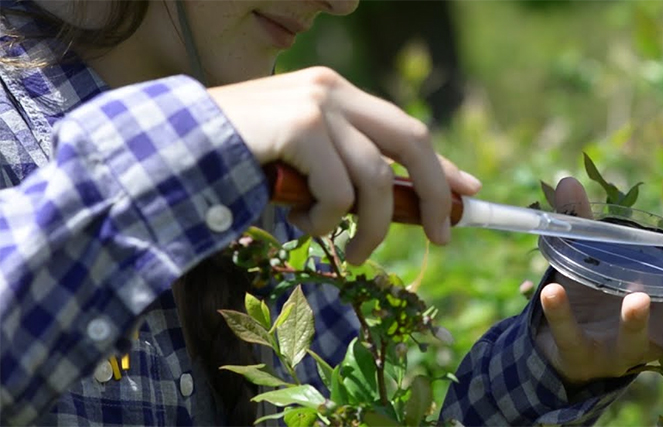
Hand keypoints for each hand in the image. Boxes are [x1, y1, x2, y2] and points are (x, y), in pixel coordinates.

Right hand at [208, 67, 481, 263]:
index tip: (469, 193)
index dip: (442, 166)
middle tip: (442, 236)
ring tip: (346, 247)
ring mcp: (316, 105)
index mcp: (334, 94)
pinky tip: (300, 224)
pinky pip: (338, 192)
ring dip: (368, 227)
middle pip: (412, 142)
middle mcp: (331, 91)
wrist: (167, 148)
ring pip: (375, 180)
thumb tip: (396, 205)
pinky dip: (326, 222)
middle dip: (434, 193)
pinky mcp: (300, 127)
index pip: (405, 129)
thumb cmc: (232, 162)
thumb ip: (341, 170)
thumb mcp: (300, 164)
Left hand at [534, 177, 662, 385]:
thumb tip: (568, 182)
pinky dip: (562, 314)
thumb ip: (585, 223)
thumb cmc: (594, 296)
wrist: (559, 344)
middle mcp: (656, 334)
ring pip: (640, 345)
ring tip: (636, 298)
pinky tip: (552, 290)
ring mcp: (621, 349)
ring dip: (638, 321)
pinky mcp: (583, 357)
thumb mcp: (595, 258)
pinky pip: (573, 338)